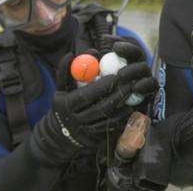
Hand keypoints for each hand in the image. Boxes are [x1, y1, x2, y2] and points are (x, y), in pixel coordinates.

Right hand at [28, 47, 157, 165]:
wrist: (60, 133)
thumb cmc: (63, 102)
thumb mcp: (61, 87)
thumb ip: (66, 71)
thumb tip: (72, 54)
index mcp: (67, 105)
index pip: (87, 95)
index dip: (102, 86)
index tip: (115, 75)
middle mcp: (76, 120)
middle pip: (101, 107)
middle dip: (117, 94)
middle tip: (129, 83)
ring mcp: (87, 130)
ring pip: (109, 118)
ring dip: (122, 106)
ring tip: (131, 93)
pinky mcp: (96, 138)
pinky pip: (112, 126)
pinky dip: (122, 117)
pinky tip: (129, 106)